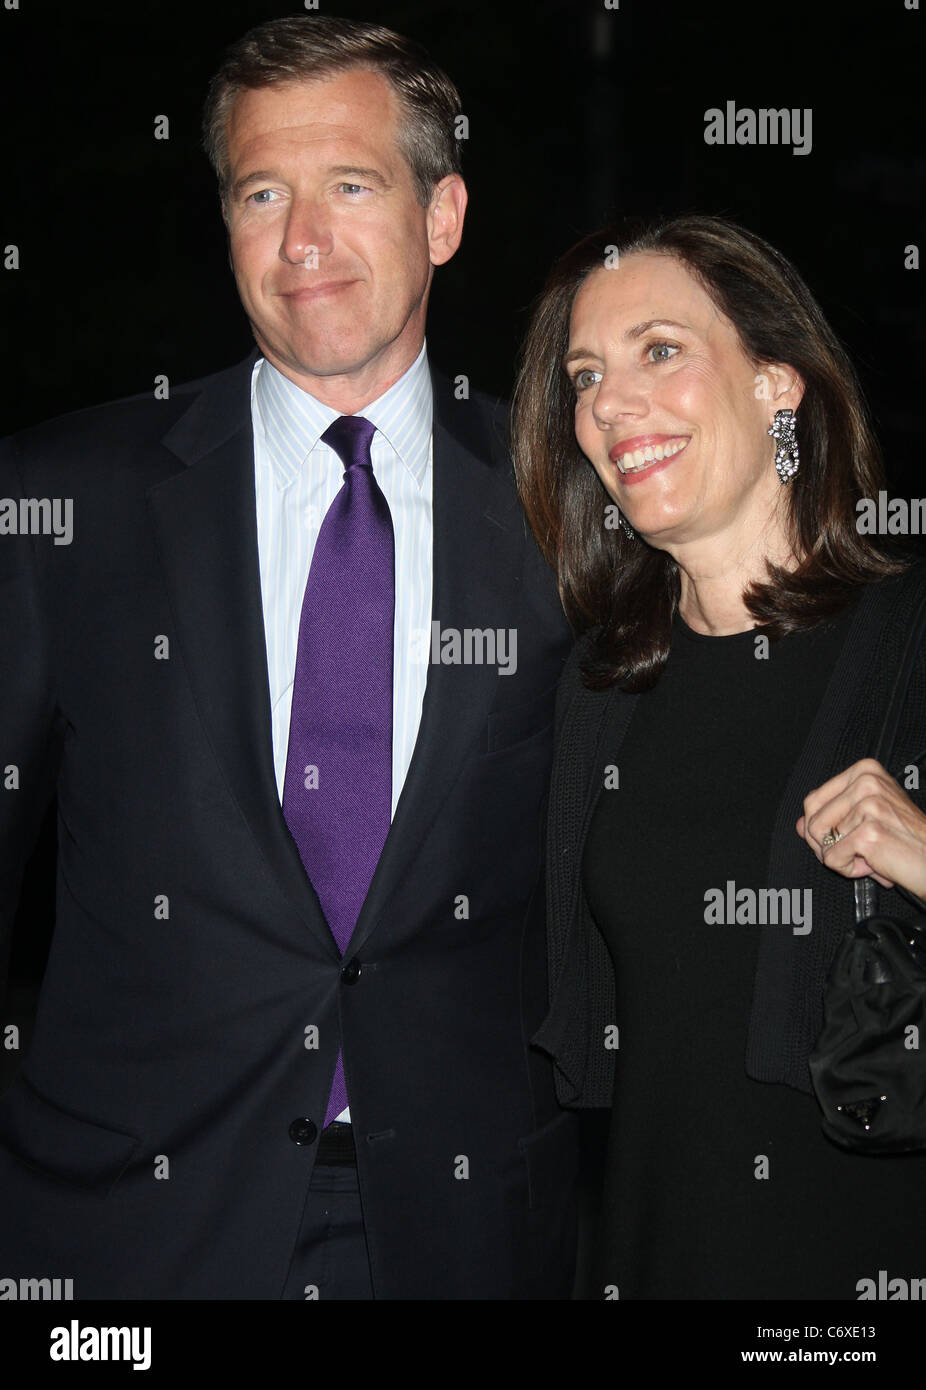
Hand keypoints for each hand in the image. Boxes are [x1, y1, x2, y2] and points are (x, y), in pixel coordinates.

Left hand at [796, 757, 925, 898]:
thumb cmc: (906, 839)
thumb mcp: (866, 819)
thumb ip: (831, 817)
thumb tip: (800, 824)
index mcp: (865, 771)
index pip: (814, 799)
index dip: (820, 827)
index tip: (843, 836)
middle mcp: (867, 782)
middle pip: (812, 820)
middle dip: (825, 845)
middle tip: (854, 851)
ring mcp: (868, 805)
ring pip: (820, 841)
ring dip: (841, 858)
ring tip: (868, 855)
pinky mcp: (869, 832)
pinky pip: (832, 859)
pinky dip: (850, 870)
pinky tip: (874, 864)